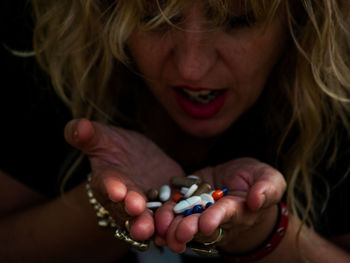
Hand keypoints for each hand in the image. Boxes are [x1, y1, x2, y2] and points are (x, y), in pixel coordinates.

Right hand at [64, 118, 184, 239]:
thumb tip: (77, 126)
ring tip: (154, 228)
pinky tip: (182, 224)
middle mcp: (125, 200)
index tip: (117, 191)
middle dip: (132, 212)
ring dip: (151, 224)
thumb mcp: (104, 137)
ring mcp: (148, 205)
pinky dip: (175, 220)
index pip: (107, 186)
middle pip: (127, 209)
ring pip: (148, 219)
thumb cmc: (117, 147)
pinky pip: (171, 214)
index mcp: (107, 182)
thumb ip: (88, 135)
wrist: (139, 159)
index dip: (112, 188)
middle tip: (138, 212)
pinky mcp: (166, 205)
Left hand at [154, 158, 285, 252]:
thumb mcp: (269, 180)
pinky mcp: (183, 198)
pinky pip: (171, 209)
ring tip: (161, 230)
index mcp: (236, 210)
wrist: (239, 183)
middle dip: (189, 228)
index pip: (226, 215)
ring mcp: (197, 208)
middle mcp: (214, 214)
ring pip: (183, 220)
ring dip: (171, 226)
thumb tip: (256, 199)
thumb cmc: (257, 182)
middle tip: (178, 233)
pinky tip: (152, 220)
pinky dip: (161, 215)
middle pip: (200, 224)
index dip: (216, 219)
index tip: (206, 224)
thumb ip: (266, 188)